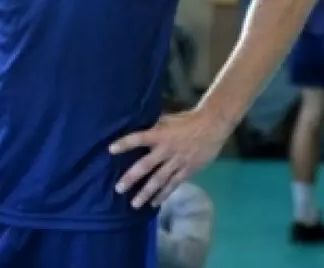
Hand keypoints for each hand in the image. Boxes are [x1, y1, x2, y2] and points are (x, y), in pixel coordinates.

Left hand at [109, 109, 229, 208]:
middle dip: (131, 178)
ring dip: (146, 193)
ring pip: (159, 180)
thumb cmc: (186, 120)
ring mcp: (178, 162)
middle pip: (146, 165)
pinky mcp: (188, 171)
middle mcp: (167, 150)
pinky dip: (164, 194)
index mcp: (160, 135)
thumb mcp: (167, 119)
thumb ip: (153, 127)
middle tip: (119, 188)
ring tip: (134, 203)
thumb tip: (136, 127)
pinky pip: (173, 185)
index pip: (139, 138)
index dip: (125, 143)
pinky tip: (154, 203)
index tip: (110, 150)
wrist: (212, 126)